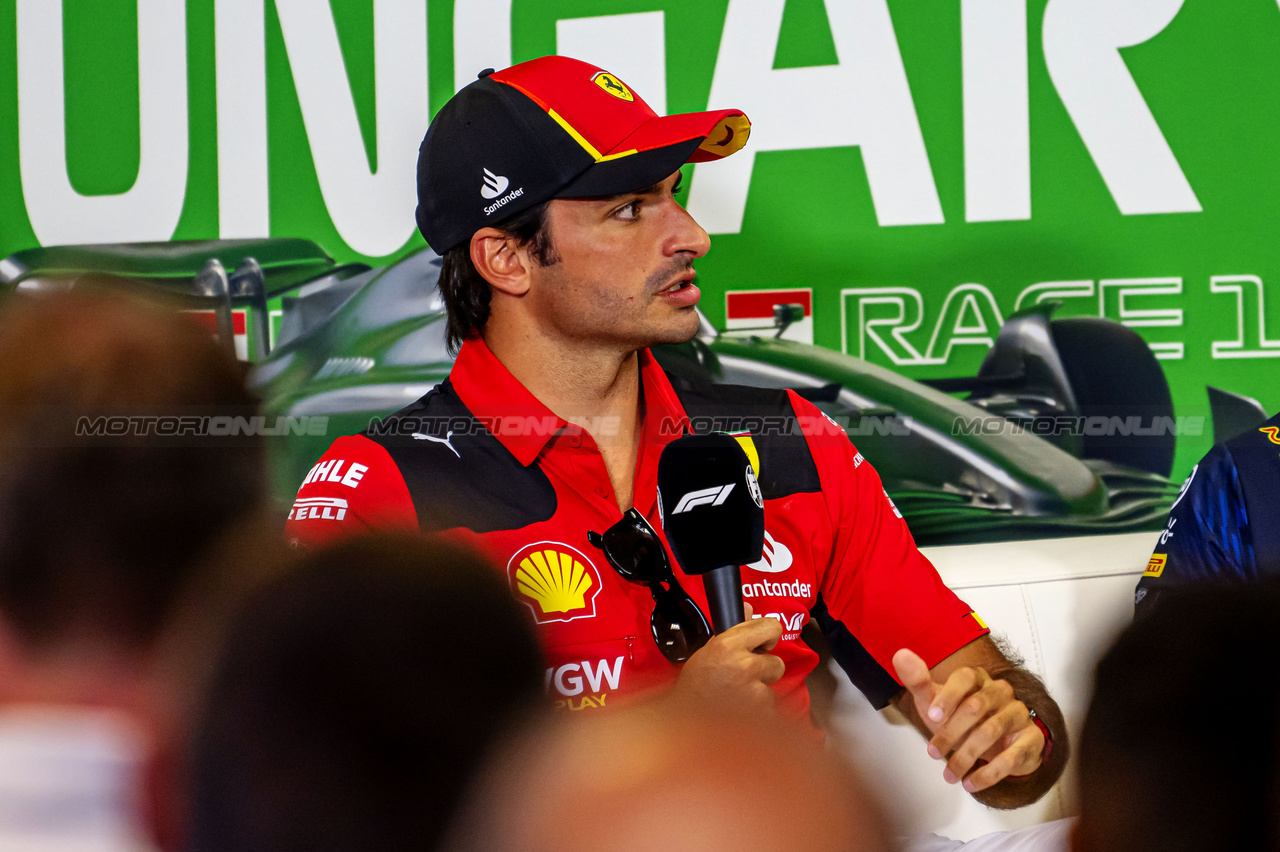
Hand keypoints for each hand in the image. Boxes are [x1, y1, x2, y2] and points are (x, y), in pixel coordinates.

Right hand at [673, 603, 784, 712]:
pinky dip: (760, 712)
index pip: (771, 626)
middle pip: (777, 663)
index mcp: (728, 645)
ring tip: (737, 697)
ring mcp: (754, 690)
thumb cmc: (694, 687)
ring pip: (772, 688)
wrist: (685, 722)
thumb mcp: (709, 651)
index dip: (771, 635)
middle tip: (745, 678)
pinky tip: (740, 711)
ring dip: (760, 693)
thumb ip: (733, 631)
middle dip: (765, 671)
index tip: (765, 644)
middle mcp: (744, 665)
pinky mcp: (761, 712)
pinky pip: (770, 708)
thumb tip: (748, 608)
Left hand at [892, 648, 1044, 792]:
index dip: (948, 696)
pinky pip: (1011, 757)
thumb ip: (917, 680)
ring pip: (991, 731)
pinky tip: (970, 784)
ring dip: (966, 756)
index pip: (965, 677)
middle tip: (932, 752)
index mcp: (977, 678)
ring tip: (948, 776)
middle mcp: (1000, 692)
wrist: (997, 744)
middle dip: (951, 731)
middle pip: (976, 705)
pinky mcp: (1031, 739)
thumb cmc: (960, 718)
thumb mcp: (935, 701)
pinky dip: (988, 774)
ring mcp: (1018, 714)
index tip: (932, 716)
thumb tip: (900, 655)